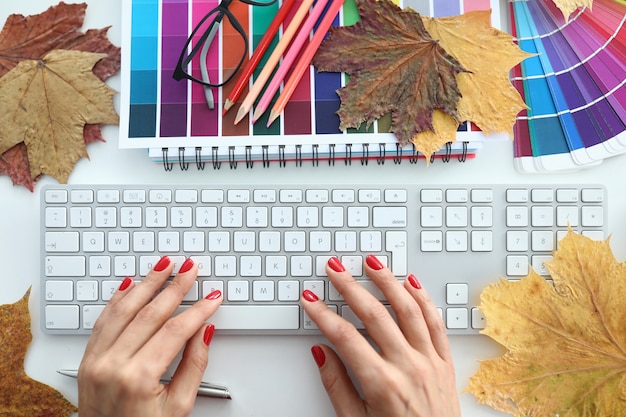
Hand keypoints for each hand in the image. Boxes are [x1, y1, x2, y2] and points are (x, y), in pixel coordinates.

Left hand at [78, 256, 222, 416]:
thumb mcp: (179, 407)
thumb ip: (194, 366)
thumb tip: (204, 332)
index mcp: (139, 378)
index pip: (175, 330)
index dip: (198, 310)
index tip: (212, 298)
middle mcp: (112, 365)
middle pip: (150, 313)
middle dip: (175, 287)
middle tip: (190, 269)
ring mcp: (95, 361)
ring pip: (124, 309)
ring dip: (147, 284)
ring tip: (164, 267)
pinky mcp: (87, 360)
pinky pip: (103, 320)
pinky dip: (118, 298)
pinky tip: (130, 284)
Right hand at [301, 255, 460, 416]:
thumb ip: (337, 385)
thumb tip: (321, 352)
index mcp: (382, 384)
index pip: (344, 336)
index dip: (322, 314)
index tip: (311, 300)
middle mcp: (409, 367)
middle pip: (374, 314)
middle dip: (350, 286)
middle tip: (335, 269)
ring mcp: (430, 362)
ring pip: (408, 309)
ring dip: (388, 281)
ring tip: (372, 263)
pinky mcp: (445, 362)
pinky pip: (435, 322)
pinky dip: (423, 298)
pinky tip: (411, 283)